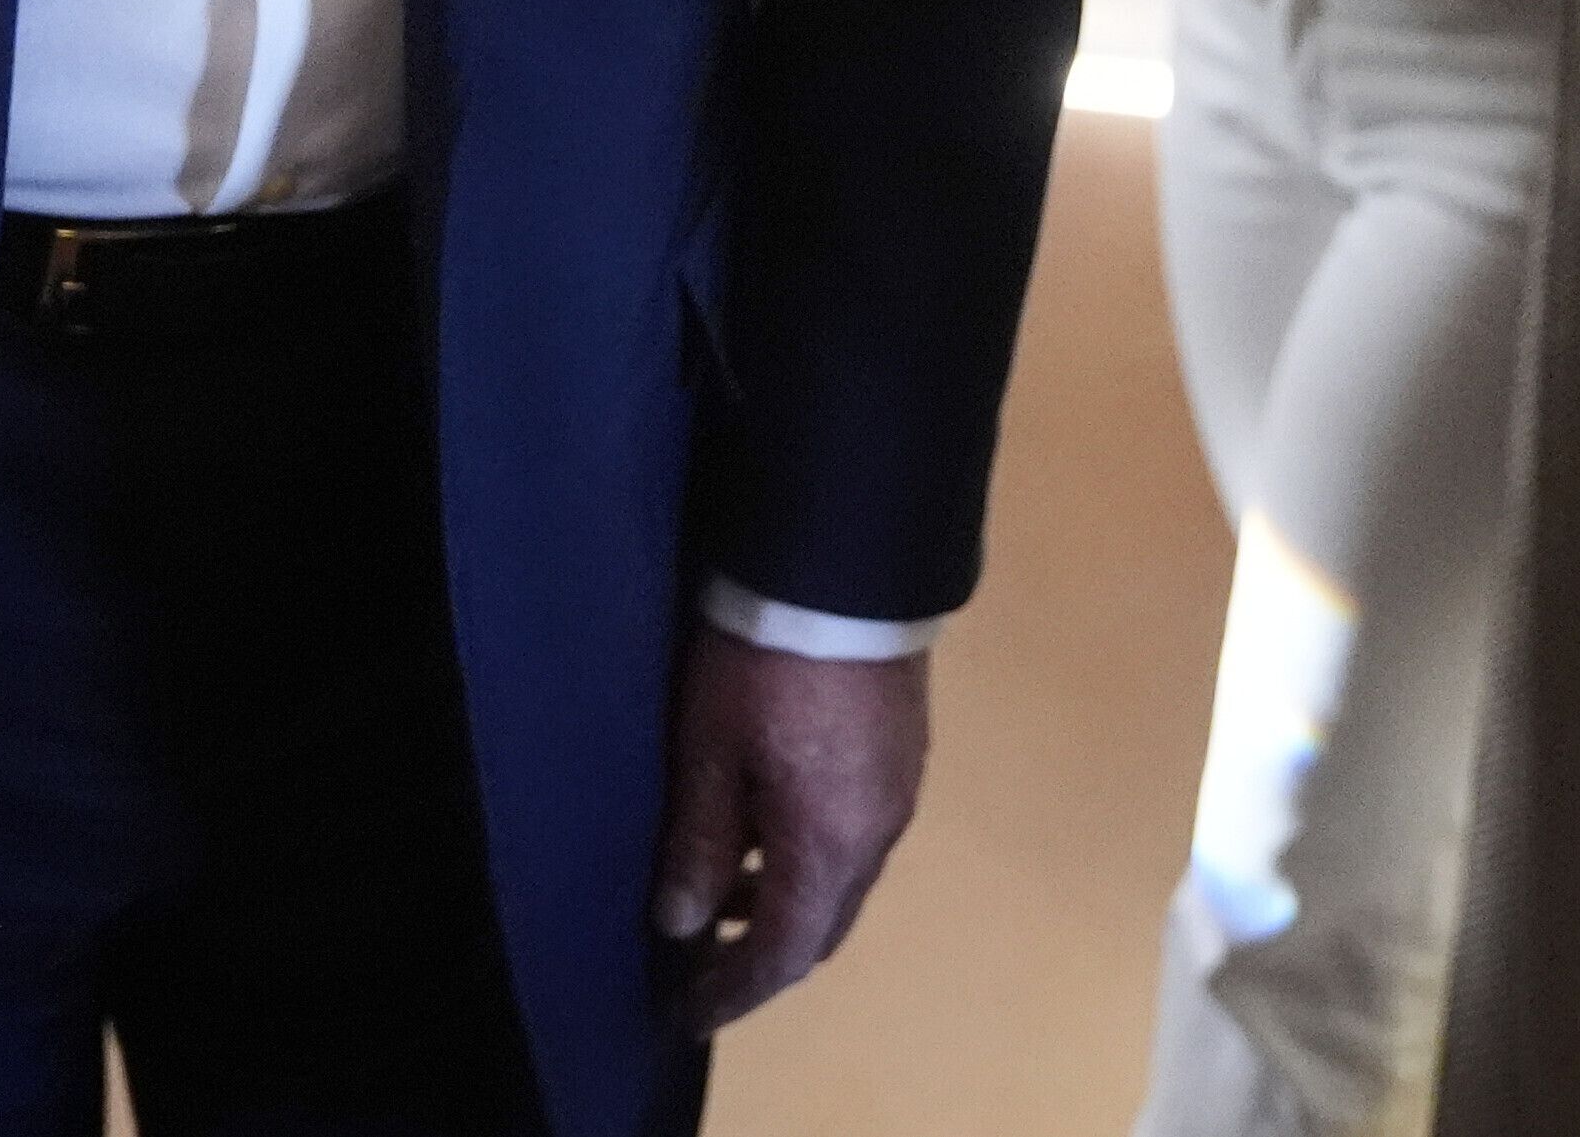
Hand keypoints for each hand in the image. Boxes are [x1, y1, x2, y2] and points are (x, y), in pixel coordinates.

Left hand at [649, 628, 927, 1035]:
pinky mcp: (900, 750)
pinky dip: (808, 856)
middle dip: (761, 954)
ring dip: (785, 900)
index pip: (783, 953)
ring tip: (718, 890)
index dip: (733, 991)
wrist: (844, 565)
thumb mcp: (709, 751)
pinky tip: (764, 827)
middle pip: (822, 925)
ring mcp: (896, 791)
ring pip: (840, 878)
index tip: (685, 1016)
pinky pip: (853, 834)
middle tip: (700, 966)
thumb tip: (679, 923)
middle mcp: (877, 834)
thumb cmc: (764, 664)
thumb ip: (698, 842)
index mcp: (830, 847)